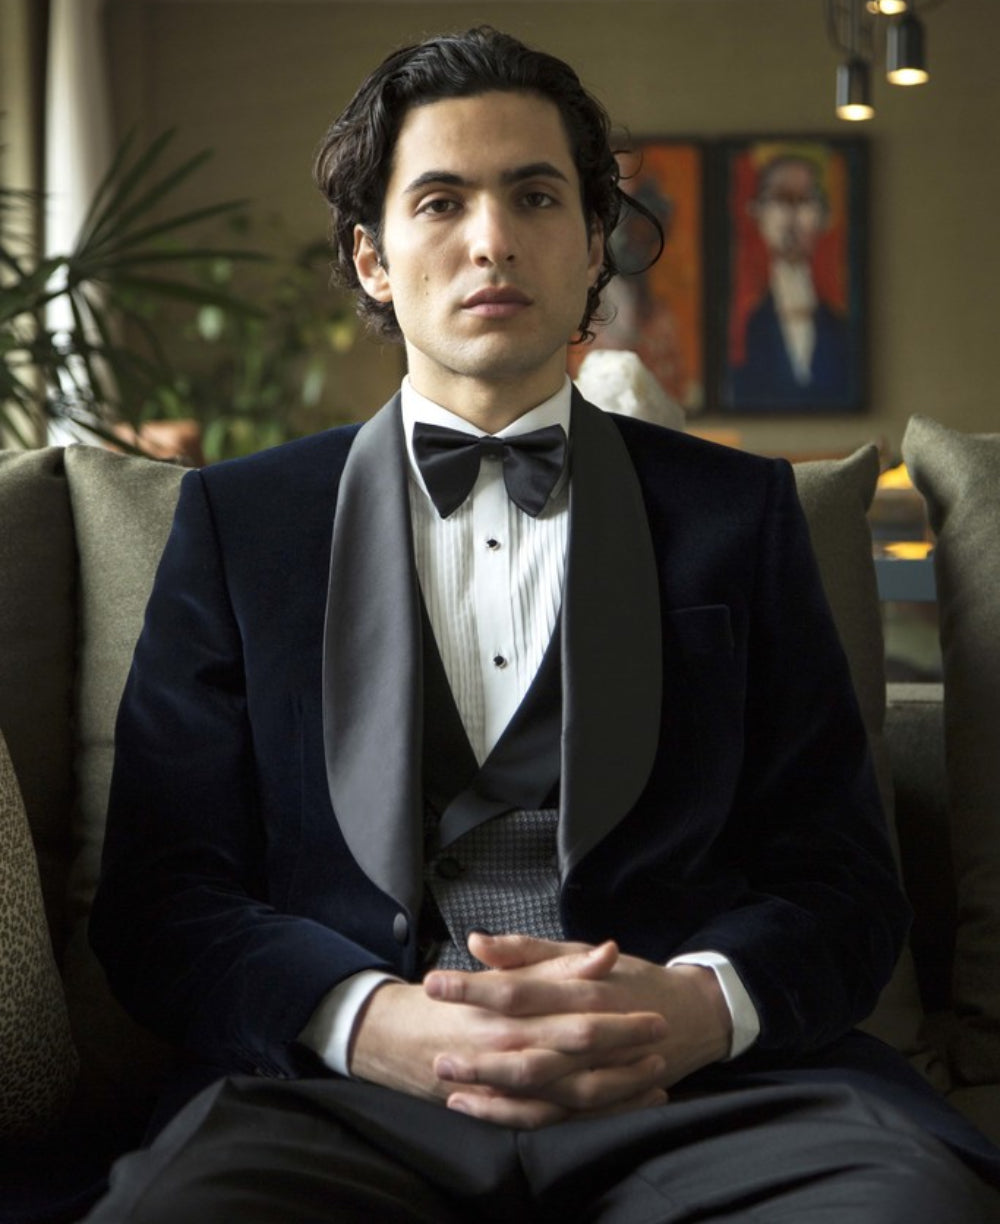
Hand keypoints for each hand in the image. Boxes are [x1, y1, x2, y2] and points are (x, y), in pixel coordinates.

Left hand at [425, 934, 730, 1122]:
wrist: (687, 1016)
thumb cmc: (627, 978)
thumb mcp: (580, 951)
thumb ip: (529, 949)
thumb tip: (479, 941)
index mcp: (580, 990)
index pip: (519, 989)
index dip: (475, 988)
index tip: (435, 983)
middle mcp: (586, 1033)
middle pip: (527, 1046)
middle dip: (478, 1051)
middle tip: (435, 1051)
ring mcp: (594, 1071)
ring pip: (540, 1088)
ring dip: (493, 1088)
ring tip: (448, 1083)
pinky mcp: (596, 1099)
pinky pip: (553, 1114)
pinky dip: (515, 1114)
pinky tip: (478, 1107)